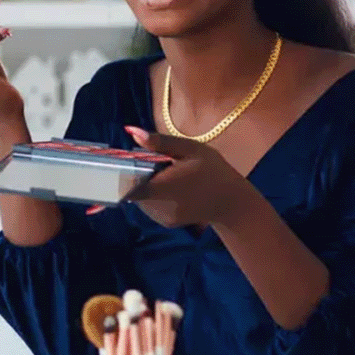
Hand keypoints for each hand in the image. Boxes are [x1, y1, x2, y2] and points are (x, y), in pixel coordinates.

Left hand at [122, 126, 256, 228]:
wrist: (232, 203)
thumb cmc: (213, 170)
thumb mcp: (190, 149)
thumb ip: (159, 142)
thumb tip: (131, 131)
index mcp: (163, 186)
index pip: (126, 184)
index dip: (122, 172)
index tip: (129, 161)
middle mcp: (159, 206)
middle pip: (132, 189)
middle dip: (138, 176)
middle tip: (159, 165)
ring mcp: (162, 217)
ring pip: (140, 199)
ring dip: (146, 186)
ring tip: (168, 176)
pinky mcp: (166, 223)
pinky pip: (150, 207)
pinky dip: (154, 196)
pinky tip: (172, 188)